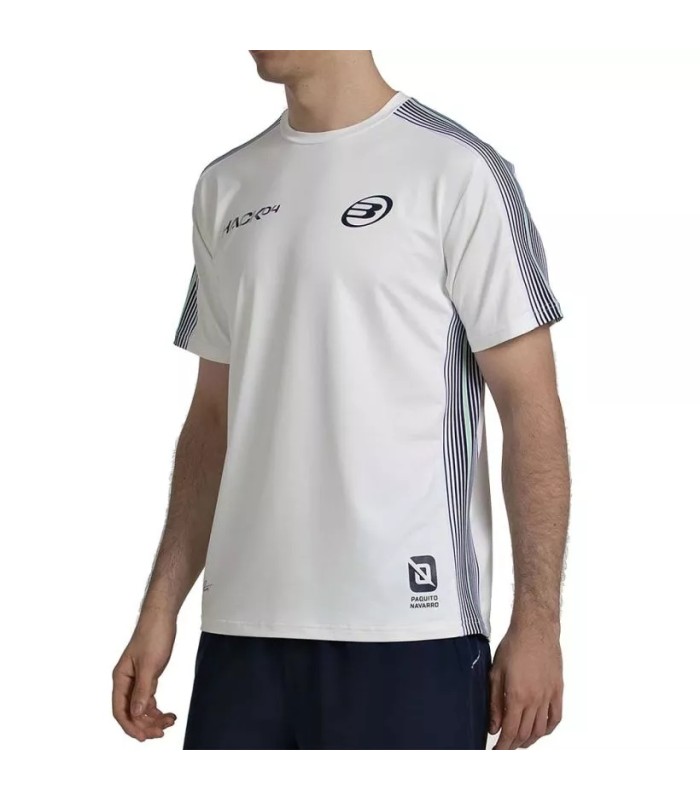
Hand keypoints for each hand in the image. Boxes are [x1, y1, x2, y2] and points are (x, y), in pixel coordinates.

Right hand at [112, 611, 177, 741]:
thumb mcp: (149, 665)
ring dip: (153, 718)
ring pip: (141, 708)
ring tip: (170, 722)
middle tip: (161, 732)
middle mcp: (126, 681)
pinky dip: (157, 709)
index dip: (130, 726)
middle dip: (145, 725)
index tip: (144, 737)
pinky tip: (168, 713)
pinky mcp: (147, 677)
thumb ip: (143, 690)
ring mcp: (137, 680)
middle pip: (131, 712)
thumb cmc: (153, 636)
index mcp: (120, 679)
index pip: (120, 710)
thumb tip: (136, 714)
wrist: (162, 618)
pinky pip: (149, 700)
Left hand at [489, 622, 562, 748]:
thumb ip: (495, 702)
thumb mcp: (496, 673)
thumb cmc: (514, 645)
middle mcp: (535, 699)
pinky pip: (556, 717)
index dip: (503, 745)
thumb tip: (493, 725)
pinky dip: (548, 729)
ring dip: (530, 740)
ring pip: (541, 729)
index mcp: (517, 695)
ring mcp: (548, 696)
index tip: (497, 750)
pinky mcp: (558, 691)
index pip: (510, 731)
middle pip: (525, 733)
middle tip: (506, 747)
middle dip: (514, 744)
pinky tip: (540, 731)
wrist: (535, 630)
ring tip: (520, 742)